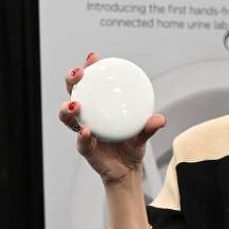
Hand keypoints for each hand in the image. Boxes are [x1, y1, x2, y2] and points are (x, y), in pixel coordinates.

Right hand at [59, 51, 165, 185]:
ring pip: (68, 117)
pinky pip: (81, 141)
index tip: (93, 58)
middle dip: (71, 80)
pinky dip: (82, 136)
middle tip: (78, 74)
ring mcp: (83, 131)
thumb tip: (160, 119)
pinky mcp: (84, 148)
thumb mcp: (142, 134)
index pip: (91, 83)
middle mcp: (88, 116)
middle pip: (72, 93)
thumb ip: (149, 127)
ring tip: (75, 105)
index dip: (89, 69)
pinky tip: (86, 132)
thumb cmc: (131, 146)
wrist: (127, 171)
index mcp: (99, 107)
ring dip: (68, 108)